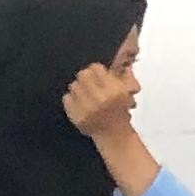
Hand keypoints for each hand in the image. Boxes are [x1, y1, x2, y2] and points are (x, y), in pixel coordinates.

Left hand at [66, 62, 160, 195]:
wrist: (113, 135)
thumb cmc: (121, 112)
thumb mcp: (128, 92)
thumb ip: (126, 75)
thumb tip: (121, 61)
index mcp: (114, 91)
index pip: (95, 68)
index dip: (97, 71)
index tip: (99, 75)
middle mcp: (100, 99)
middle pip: (82, 75)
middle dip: (86, 78)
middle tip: (91, 83)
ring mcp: (86, 108)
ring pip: (73, 86)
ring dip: (79, 88)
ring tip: (86, 94)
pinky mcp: (76, 116)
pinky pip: (66, 98)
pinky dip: (72, 99)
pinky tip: (80, 102)